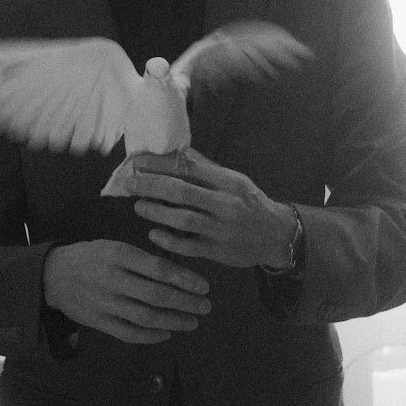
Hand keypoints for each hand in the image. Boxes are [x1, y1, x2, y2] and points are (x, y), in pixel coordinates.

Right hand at [42, 239, 209, 344]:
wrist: (53, 275)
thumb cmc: (91, 257)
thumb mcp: (114, 246)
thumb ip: (142, 258)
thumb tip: (178, 272)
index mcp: (119, 255)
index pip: (159, 269)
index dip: (185, 279)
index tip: (204, 287)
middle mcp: (113, 280)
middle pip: (156, 295)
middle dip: (186, 303)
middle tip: (205, 307)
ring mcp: (105, 303)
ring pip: (146, 317)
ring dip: (174, 322)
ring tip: (192, 322)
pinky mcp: (99, 322)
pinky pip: (129, 334)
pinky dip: (151, 336)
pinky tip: (167, 333)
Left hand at [123, 148, 298, 269]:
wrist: (277, 236)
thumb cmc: (250, 204)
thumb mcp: (235, 181)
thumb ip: (207, 170)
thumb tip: (176, 153)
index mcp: (229, 182)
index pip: (189, 168)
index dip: (160, 164)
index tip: (138, 162)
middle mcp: (226, 204)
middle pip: (181, 192)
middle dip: (150, 186)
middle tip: (128, 183)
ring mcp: (222, 229)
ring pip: (182, 219)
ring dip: (156, 212)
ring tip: (138, 206)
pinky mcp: (219, 251)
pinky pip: (188, 246)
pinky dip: (168, 240)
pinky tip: (154, 234)